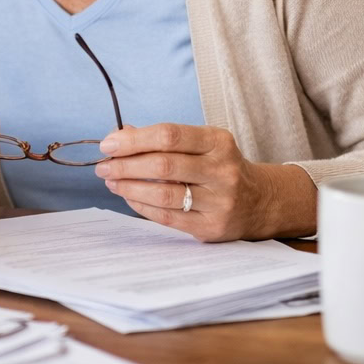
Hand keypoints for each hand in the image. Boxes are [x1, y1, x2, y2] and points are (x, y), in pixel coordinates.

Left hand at [93, 124, 316, 240]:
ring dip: (128, 186)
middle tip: (103, 165)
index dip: (134, 139)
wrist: (260, 201)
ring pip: (164, 194)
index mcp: (218, 142)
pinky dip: (141, 205)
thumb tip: (118, 136)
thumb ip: (162, 139)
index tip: (109, 143)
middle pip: (164, 165)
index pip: (169, 135)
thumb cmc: (219, 167)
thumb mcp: (201, 144)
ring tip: (111, 180)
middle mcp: (222, 171)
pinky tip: (128, 196)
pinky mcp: (211, 227)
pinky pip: (167, 217)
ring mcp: (219, 202)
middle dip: (125, 164)